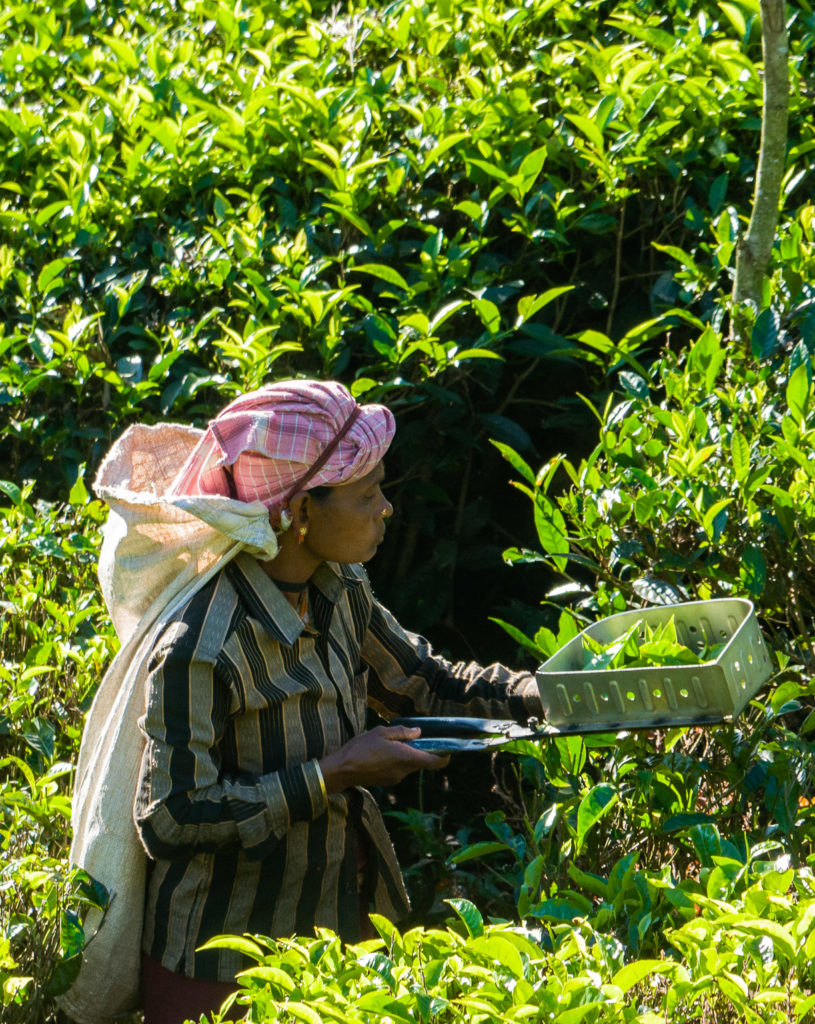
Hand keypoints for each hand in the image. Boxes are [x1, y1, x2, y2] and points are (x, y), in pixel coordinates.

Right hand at [319, 725, 449, 793]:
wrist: (342, 770)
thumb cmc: (360, 748)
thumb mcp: (381, 733)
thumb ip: (401, 733)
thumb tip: (418, 732)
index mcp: (406, 757)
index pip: (435, 762)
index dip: (445, 756)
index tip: (447, 748)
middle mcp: (404, 771)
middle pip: (422, 762)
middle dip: (421, 750)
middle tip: (412, 737)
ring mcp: (396, 778)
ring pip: (410, 765)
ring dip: (407, 755)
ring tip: (391, 743)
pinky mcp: (387, 781)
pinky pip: (399, 770)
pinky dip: (397, 761)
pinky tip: (382, 753)